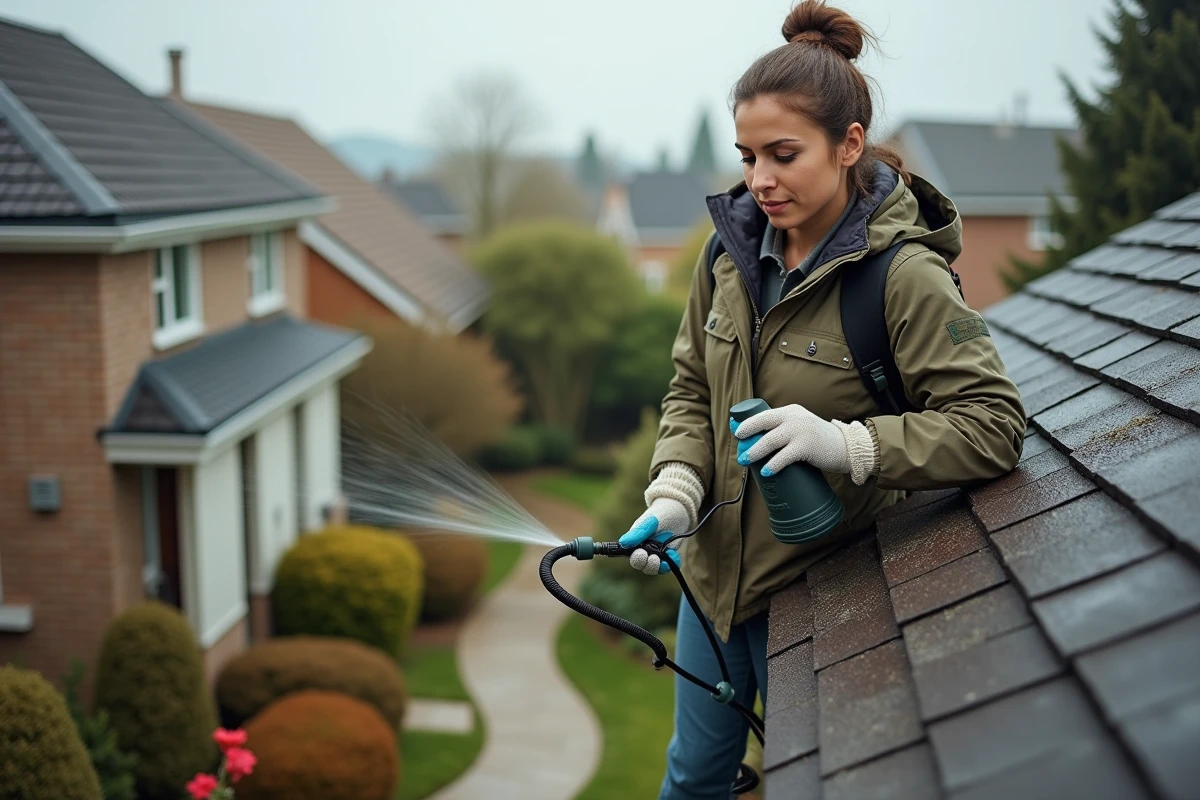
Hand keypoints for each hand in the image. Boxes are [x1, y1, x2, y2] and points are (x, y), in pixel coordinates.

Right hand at [617, 497, 688, 574]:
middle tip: (654, 557)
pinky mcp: (669, 555)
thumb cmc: (659, 513)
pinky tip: (674, 553)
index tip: (642, 553)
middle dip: (649, 565)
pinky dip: (673, 562)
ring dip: (660, 566)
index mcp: (636, 543)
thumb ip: (637, 532)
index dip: (637, 560)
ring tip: (666, 555)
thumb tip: (623, 543)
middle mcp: (645, 550)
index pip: (633, 558)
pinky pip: (670, 565)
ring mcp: (657, 553)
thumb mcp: (648, 521)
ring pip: (656, 568)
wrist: (678, 510)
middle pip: (644, 566)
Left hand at [730, 404, 849, 476]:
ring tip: (745, 459)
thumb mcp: (801, 428)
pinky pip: (784, 456)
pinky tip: (765, 471)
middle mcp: (794, 417)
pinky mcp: (807, 446)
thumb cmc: (819, 442)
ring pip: (770, 440)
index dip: (747, 422)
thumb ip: (784, 431)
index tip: (736, 430)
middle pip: (763, 421)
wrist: (846, 448)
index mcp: (790, 411)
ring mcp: (800, 431)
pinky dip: (773, 464)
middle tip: (737, 441)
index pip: (764, 414)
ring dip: (754, 451)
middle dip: (746, 431)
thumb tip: (757, 446)